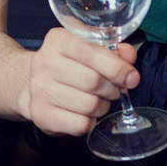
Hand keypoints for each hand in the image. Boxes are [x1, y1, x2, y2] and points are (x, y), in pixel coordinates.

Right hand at [18, 28, 139, 136]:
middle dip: (112, 89)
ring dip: (102, 106)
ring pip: (89, 104)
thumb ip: (113, 51)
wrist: (35, 85)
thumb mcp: (89, 49)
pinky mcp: (41, 114)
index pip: (90, 51)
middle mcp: (44, 62)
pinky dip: (90, 122)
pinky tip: (84, 114)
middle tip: (113, 90)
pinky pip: (80, 124)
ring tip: (97, 101)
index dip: (116, 67)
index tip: (131, 77)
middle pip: (93, 81)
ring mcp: (39, 89)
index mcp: (57, 40)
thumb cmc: (70, 66)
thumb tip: (128, 57)